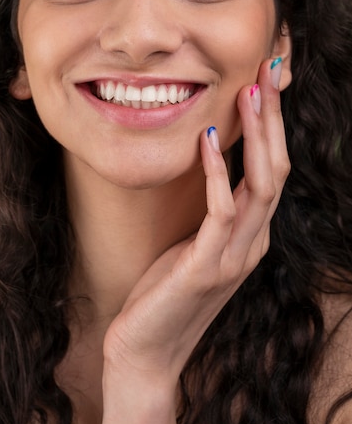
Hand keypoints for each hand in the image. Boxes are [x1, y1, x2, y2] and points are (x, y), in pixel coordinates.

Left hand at [100, 59, 289, 423]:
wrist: (146, 353)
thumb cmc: (164, 293)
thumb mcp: (195, 244)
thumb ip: (214, 212)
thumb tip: (214, 165)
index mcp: (251, 235)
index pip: (272, 170)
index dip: (272, 126)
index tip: (265, 82)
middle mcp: (253, 242)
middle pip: (276, 169)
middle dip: (273, 118)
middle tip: (269, 70)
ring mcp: (235, 256)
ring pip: (261, 185)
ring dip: (257, 135)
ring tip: (250, 91)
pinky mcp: (208, 268)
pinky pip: (221, 212)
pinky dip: (217, 173)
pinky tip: (206, 141)